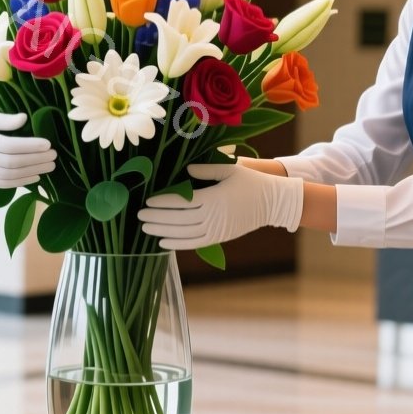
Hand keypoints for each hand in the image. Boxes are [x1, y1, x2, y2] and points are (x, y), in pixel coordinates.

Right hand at [0, 112, 55, 187]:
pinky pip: (3, 184)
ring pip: (10, 176)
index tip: (47, 143)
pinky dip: (21, 181)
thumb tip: (25, 118)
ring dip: (32, 172)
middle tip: (54, 155)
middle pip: (13, 162)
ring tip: (49, 166)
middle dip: (36, 160)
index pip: (11, 146)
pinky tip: (35, 176)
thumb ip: (2, 120)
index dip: (31, 146)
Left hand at [137, 163, 302, 249]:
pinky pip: (194, 244)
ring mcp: (217, 229)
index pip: (181, 202)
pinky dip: (177, 244)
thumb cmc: (250, 182)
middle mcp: (213, 216)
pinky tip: (163, 241)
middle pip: (178, 219)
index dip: (163, 202)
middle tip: (139, 215)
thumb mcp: (229, 169)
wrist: (273, 202)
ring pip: (183, 234)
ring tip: (146, 228)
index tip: (148, 200)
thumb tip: (186, 170)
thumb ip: (206, 169)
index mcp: (213, 197)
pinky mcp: (220, 238)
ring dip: (162, 231)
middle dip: (157, 217)